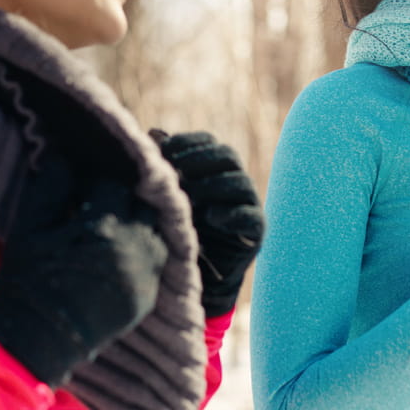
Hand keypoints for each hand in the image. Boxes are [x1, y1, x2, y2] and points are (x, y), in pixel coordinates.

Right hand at [0, 153, 166, 387]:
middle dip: (126, 195)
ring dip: (139, 221)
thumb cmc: (26, 282)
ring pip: (156, 231)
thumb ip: (50, 186)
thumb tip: (65, 155)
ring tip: (115, 219)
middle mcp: (135, 249)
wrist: (34, 344)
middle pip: (144, 203)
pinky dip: (143, 249)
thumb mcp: (29, 227)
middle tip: (105, 194)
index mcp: (104, 227)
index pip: (115, 182)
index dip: (100, 175)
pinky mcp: (148, 297)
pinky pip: (156, 261)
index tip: (88, 177)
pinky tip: (122, 247)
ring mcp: (146, 276)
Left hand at [150, 130, 264, 316]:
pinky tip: (211, 217)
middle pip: (227, 156)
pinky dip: (232, 214)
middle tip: (175, 171)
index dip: (188, 143)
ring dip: (214, 185)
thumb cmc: (174, 232)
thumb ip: (163, 168)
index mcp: (213, 169)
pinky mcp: (255, 231)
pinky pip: (252, 216)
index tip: (163, 151)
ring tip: (190, 196)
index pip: (208, 143)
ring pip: (240, 183)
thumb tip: (155, 132)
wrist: (191, 277)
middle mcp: (233, 182)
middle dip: (200, 160)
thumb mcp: (164, 197)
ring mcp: (247, 206)